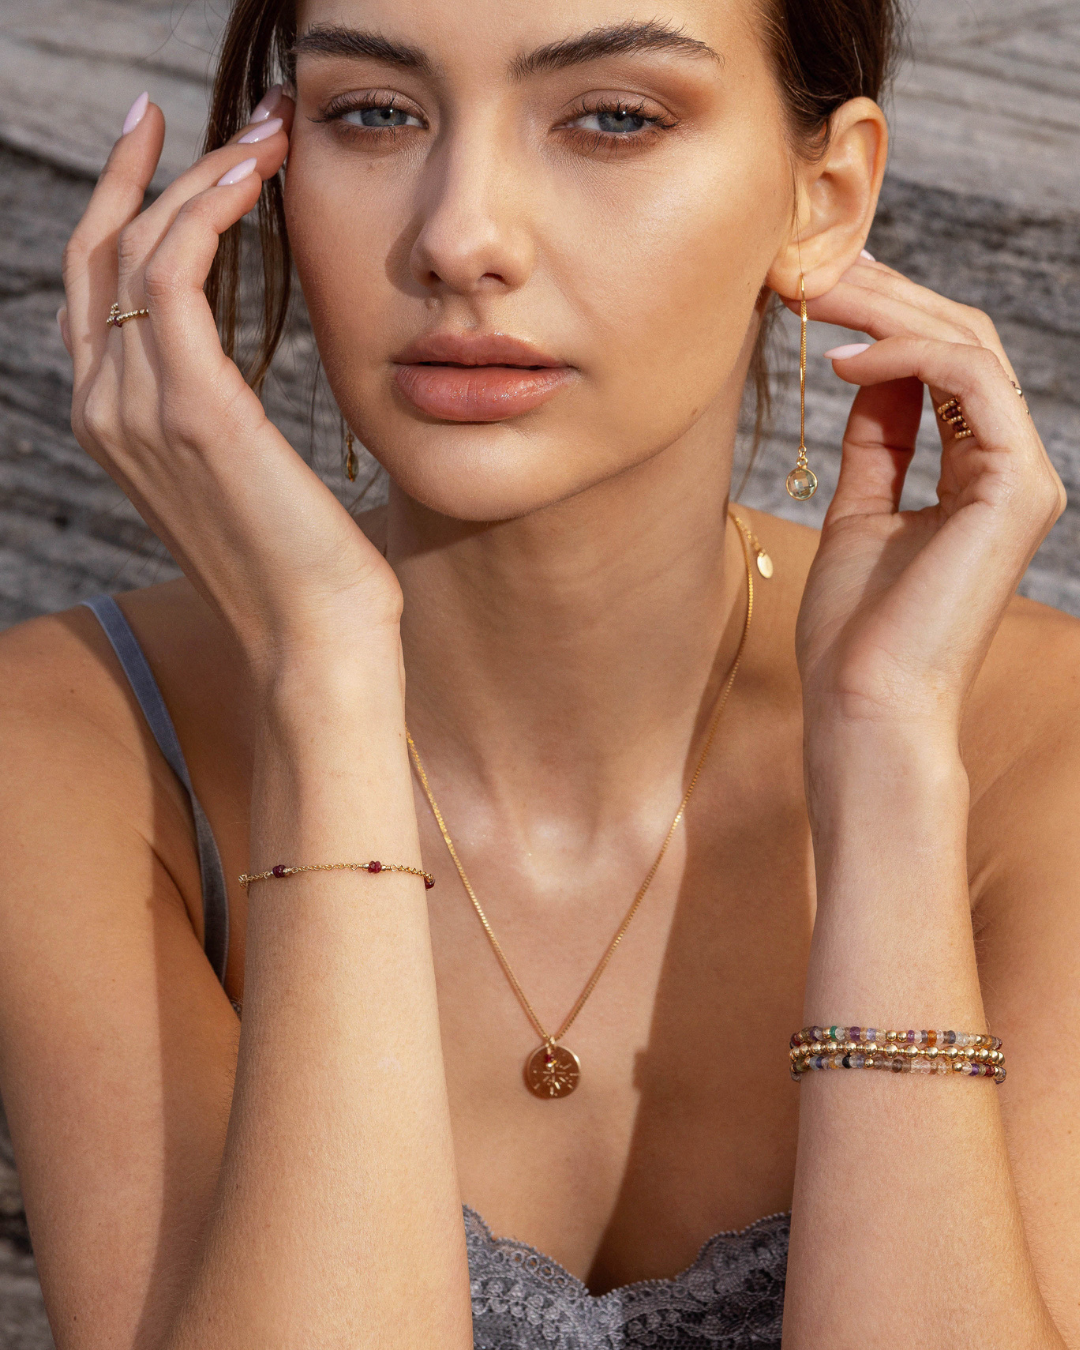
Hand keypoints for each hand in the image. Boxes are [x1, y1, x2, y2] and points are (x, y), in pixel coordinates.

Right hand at [60, 94, 400, 677]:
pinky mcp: (191, 409)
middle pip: (99, 252)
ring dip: (202, 175)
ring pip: (137, 249)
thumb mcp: (245, 484)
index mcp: (114, 426)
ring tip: (269, 133)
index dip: (128, 208)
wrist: (315, 641)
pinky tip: (254, 177)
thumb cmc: (303, 570)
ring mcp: (135, 409)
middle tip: (232, 118)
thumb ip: (217, 426)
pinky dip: (208, 209)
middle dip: (156, 170)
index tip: (177, 149)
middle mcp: (105, 410)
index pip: (97, 289)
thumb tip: (242, 386)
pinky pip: (174, 274)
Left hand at [786, 258, 1064, 737]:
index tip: (809, 284)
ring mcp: (1022, 475)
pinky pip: (970, 382)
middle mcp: (1009, 465)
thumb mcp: (858, 510)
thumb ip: (875, 440)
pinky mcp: (1018, 489)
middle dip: (879, 294)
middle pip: (956, 339)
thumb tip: (864, 369)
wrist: (866, 707)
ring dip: (883, 308)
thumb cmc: (855, 630)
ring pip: (966, 347)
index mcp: (977, 470)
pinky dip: (905, 356)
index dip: (877, 314)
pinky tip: (840, 358)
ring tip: (810, 293)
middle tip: (806, 262)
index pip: (937, 362)